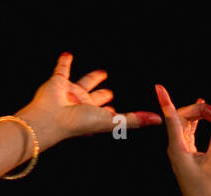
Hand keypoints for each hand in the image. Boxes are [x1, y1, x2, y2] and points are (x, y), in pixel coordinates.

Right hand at [17, 52, 162, 150]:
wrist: (52, 117)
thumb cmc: (80, 124)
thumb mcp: (112, 122)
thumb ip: (134, 120)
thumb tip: (157, 120)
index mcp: (95, 116)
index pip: (108, 113)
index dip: (115, 112)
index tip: (118, 111)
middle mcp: (84, 106)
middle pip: (97, 98)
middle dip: (104, 95)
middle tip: (110, 91)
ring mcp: (71, 94)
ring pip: (83, 83)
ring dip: (91, 78)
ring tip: (101, 72)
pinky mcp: (58, 82)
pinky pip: (62, 69)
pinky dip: (64, 62)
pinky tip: (68, 55)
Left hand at [154, 84, 210, 195]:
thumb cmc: (208, 191)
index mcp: (178, 150)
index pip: (171, 120)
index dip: (166, 102)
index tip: (158, 87)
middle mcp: (176, 148)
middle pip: (183, 117)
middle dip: (201, 111)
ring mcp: (181, 151)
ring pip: (188, 123)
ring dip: (202, 116)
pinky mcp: (188, 154)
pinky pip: (190, 130)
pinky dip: (198, 121)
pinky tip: (205, 110)